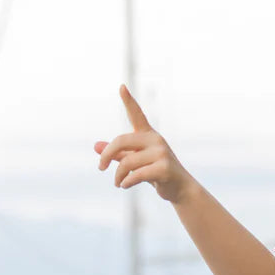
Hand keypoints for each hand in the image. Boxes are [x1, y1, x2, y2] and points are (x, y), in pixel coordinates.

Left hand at [95, 85, 193, 203]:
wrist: (179, 188)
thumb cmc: (156, 173)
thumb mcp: (136, 161)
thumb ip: (117, 153)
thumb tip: (95, 146)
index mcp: (148, 135)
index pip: (136, 114)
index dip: (128, 100)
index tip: (121, 86)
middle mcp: (155, 139)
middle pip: (121, 141)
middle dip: (107, 155)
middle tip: (100, 167)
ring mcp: (161, 153)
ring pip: (127, 162)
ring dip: (118, 175)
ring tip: (118, 183)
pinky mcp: (164, 168)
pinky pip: (137, 174)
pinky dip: (127, 182)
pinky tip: (124, 185)